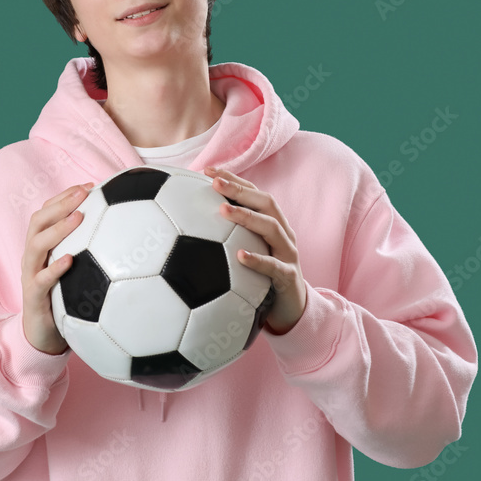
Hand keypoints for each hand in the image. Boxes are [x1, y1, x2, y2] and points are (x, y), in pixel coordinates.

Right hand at [21, 182, 93, 354]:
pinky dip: (55, 268)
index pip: (47, 212)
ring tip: (79, 218)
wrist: (43, 335)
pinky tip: (71, 259)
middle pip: (38, 222)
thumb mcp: (77, 272)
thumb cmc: (64, 299)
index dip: (65, 196)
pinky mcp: (34, 297)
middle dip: (60, 204)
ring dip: (58, 229)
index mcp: (42, 247)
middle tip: (84, 193)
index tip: (89, 185)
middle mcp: (33, 257)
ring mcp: (31, 275)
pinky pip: (41, 280)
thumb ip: (90, 251)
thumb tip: (126, 233)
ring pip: (36, 245)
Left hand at [204, 166, 306, 333]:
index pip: (255, 193)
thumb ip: (228, 237)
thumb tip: (188, 225)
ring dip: (247, 216)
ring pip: (272, 228)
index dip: (234, 180)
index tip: (207, 170)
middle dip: (240, 190)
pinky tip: (239, 255)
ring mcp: (288, 254)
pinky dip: (258, 260)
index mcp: (273, 224)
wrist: (292, 309)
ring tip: (223, 210)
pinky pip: (274, 267)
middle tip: (215, 183)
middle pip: (266, 203)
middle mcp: (283, 234)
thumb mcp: (248, 251)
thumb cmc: (263, 277)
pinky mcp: (289, 277)